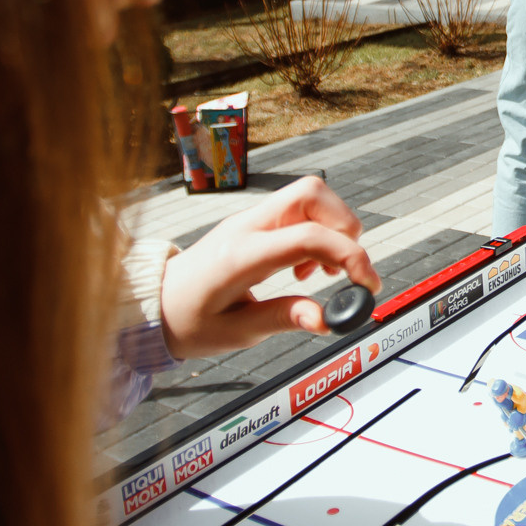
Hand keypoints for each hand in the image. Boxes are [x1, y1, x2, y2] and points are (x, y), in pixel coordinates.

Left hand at [160, 177, 381, 357]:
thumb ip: (280, 319)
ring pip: (309, 195)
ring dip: (332, 228)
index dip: (348, 256)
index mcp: (241, 255)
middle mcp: (247, 226)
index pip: (307, 236)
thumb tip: (323, 319)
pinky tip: (305, 267)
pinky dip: (317, 231)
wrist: (158, 303)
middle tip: (346, 270)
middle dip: (344, 227)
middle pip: (311, 193)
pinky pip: (298, 210)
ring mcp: (250, 219)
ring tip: (322, 273)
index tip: (368, 284)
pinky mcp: (255, 222)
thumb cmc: (190, 320)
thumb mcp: (234, 332)